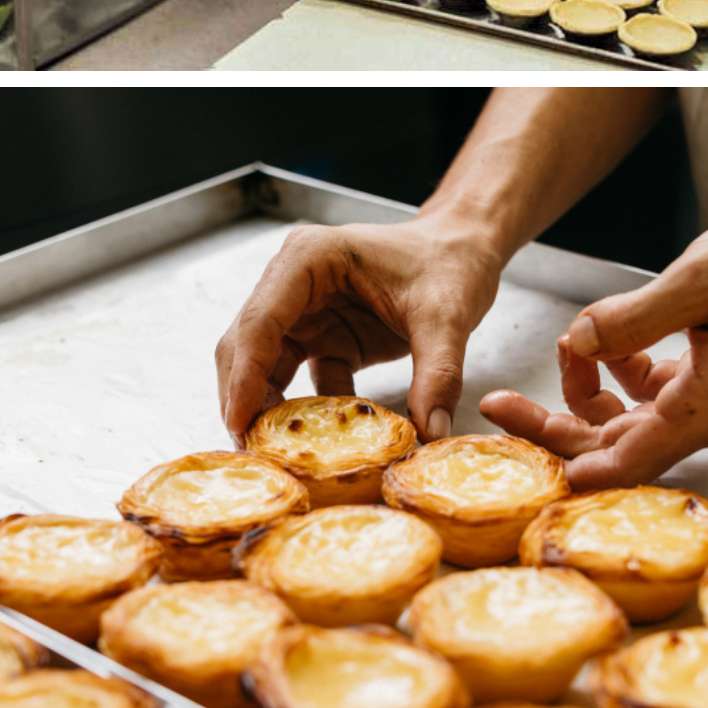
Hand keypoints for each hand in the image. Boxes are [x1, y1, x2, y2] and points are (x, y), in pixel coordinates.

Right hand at [213, 213, 508, 442]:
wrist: (468, 251)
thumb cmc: (451, 262)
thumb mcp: (448, 315)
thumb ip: (438, 373)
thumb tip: (430, 432)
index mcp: (310, 258)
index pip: (261, 322)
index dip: (245, 376)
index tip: (240, 425)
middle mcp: (295, 282)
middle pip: (248, 346)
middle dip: (244, 398)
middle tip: (251, 453)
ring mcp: (306, 311)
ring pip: (266, 366)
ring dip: (267, 409)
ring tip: (272, 456)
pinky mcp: (325, 337)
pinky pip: (303, 380)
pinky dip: (305, 411)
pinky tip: (316, 443)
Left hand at [480, 197, 707, 488]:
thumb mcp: (700, 281)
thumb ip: (631, 318)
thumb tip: (576, 342)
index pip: (627, 462)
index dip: (568, 466)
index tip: (519, 461)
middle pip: (617, 446)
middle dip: (555, 426)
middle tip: (500, 404)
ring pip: (632, 421)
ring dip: (587, 394)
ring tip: (561, 351)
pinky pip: (654, 395)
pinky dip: (622, 372)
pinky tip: (607, 339)